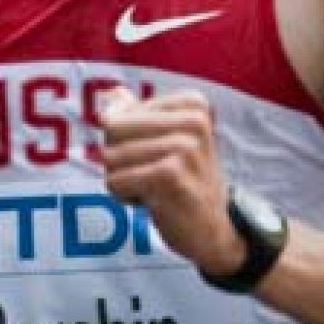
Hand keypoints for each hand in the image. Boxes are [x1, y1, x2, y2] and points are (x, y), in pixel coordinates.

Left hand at [100, 88, 243, 275]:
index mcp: (191, 105)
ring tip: (154, 188)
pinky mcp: (171, 175)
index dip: (124, 139)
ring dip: (122, 179)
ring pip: (109, 157)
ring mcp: (184, 147)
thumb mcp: (166, 141)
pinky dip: (125, 196)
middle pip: (111, 129)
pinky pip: (115, 181)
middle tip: (150, 174)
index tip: (156, 155)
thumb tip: (111, 92)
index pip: (118, 112)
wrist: (214, 230)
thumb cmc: (184, 181)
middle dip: (117, 158)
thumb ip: (137, 114)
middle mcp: (193, 120)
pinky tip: (154, 201)